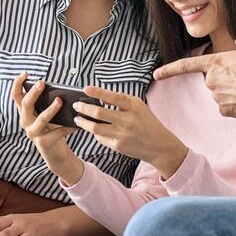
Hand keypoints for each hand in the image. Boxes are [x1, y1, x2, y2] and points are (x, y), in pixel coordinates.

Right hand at [12, 73, 83, 182]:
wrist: (55, 152)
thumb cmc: (52, 128)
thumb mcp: (49, 114)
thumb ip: (50, 104)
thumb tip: (61, 92)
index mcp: (25, 112)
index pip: (16, 96)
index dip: (18, 84)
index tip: (25, 73)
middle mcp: (25, 122)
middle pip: (25, 105)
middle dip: (33, 93)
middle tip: (42, 83)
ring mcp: (32, 133)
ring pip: (41, 119)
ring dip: (51, 110)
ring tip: (60, 101)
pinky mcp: (43, 142)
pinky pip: (55, 132)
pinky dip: (66, 127)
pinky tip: (75, 124)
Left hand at [72, 86, 188, 175]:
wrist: (159, 145)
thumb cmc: (147, 122)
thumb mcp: (139, 106)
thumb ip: (121, 101)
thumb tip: (98, 98)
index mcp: (134, 106)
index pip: (113, 97)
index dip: (98, 92)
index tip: (85, 89)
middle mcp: (128, 120)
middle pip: (99, 113)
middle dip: (84, 108)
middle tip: (76, 105)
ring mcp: (122, 134)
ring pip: (95, 128)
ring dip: (83, 122)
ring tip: (77, 118)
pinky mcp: (118, 146)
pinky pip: (100, 138)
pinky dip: (95, 133)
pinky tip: (92, 129)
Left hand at [152, 35, 235, 116]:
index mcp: (215, 62)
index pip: (186, 65)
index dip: (169, 70)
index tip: (156, 75)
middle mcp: (212, 80)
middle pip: (213, 80)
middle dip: (225, 80)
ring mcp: (217, 97)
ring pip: (220, 94)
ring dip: (232, 92)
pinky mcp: (225, 111)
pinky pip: (227, 107)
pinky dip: (235, 105)